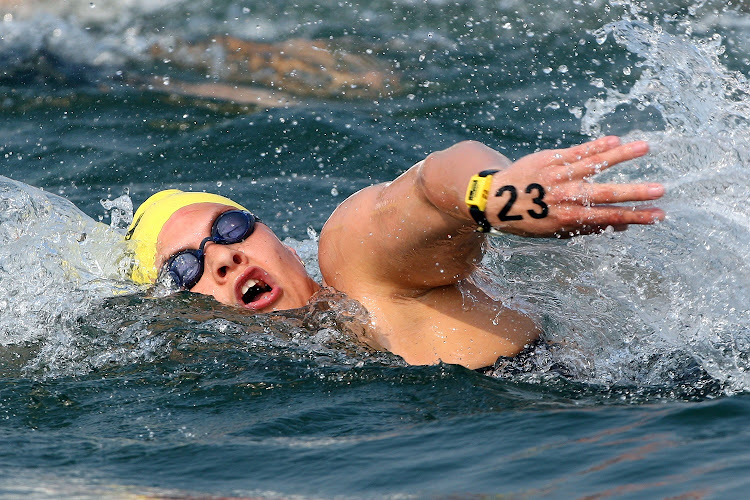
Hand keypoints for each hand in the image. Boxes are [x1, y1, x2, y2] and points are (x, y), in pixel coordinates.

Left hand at [485, 136, 664, 236]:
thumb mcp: (554, 232)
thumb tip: (620, 227)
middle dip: (635, 193)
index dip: (636, 217)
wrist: (496, 200)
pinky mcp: (550, 158)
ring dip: (621, 155)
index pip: (609, 218)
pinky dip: (596, 145)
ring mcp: (559, 175)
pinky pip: (577, 151)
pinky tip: (616, 139)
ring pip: (595, 164)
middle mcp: (567, 197)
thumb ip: (587, 228)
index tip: (659, 216)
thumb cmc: (528, 219)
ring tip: (644, 147)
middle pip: (606, 194)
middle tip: (660, 190)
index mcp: (570, 218)